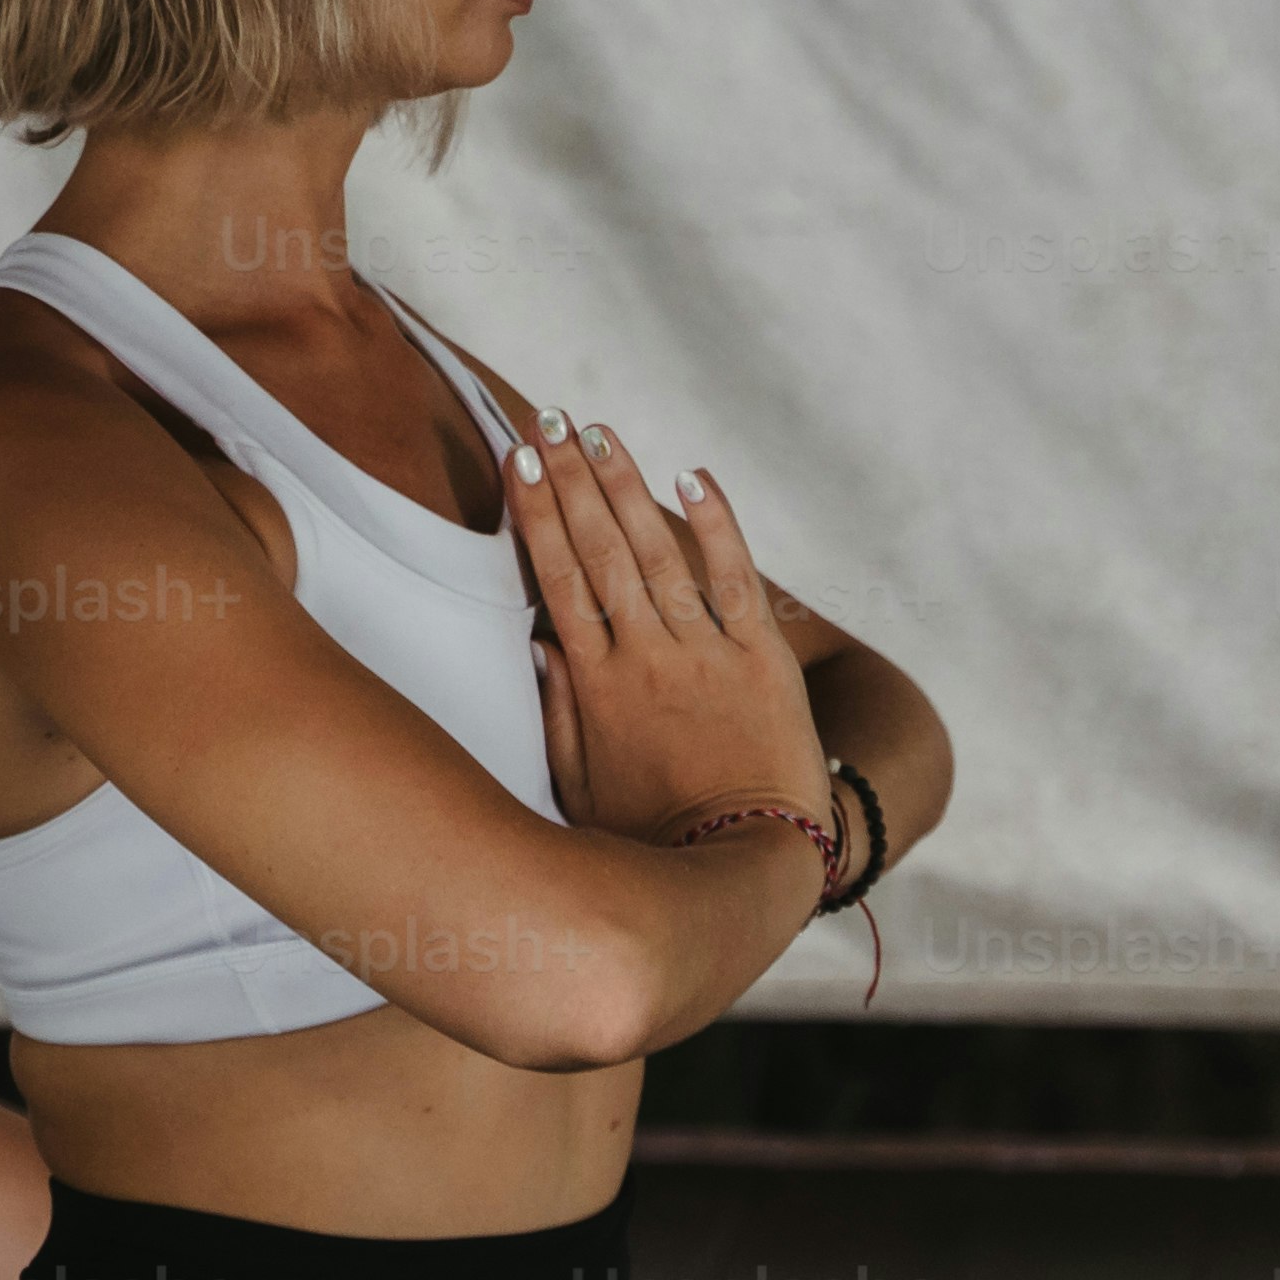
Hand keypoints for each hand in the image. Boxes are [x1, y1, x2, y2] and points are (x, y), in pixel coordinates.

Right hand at [504, 413, 824, 851]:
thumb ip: (557, 714)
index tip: (517, 460)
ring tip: (600, 431)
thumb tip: (537, 643)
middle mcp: (647, 657)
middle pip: (599, 550)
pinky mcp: (763, 659)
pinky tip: (694, 475)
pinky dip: (717, 523)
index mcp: (597, 685)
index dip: (535, 514)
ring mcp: (706, 654)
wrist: (750, 861)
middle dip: (570, 479)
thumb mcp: (580, 788)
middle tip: (546, 419)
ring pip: (658, 552)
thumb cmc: (654, 835)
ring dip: (627, 486)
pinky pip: (739, 578)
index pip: (556, 579)